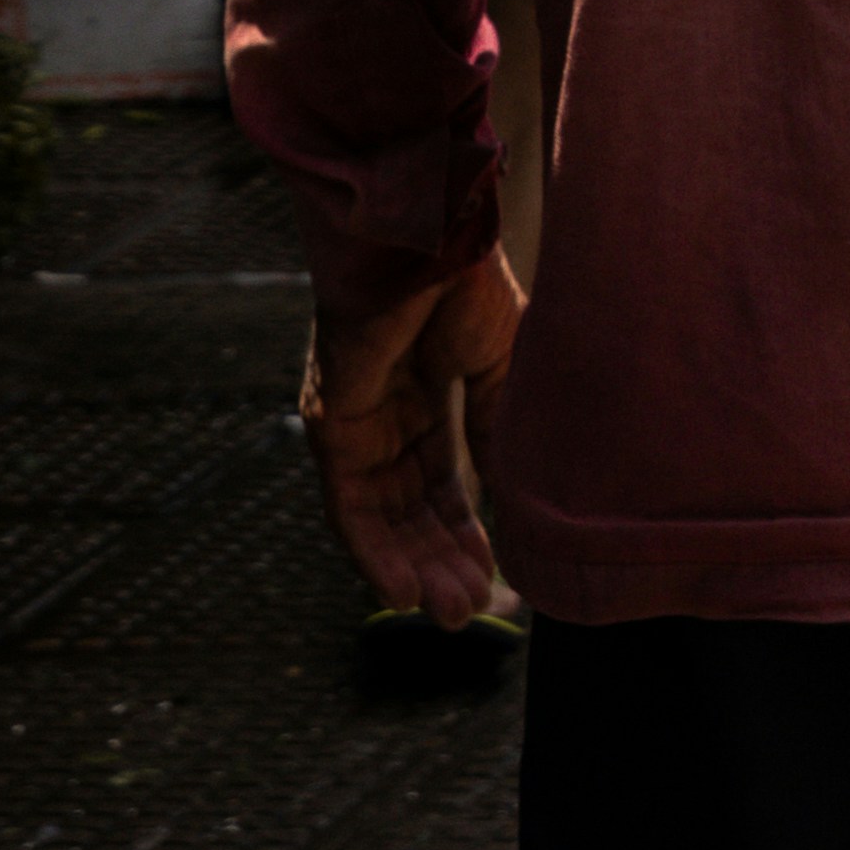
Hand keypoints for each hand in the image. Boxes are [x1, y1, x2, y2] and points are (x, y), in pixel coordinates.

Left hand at [304, 247, 519, 622]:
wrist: (427, 233)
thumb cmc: (470, 282)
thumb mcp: (505, 372)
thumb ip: (503, 435)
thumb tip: (520, 506)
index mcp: (429, 394)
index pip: (444, 483)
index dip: (468, 533)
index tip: (500, 580)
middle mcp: (386, 415)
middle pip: (410, 510)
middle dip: (442, 563)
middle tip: (471, 616)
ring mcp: (355, 421)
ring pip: (381, 517)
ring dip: (412, 569)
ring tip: (449, 616)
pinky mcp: (330, 424)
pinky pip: (348, 504)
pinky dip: (371, 552)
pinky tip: (399, 592)